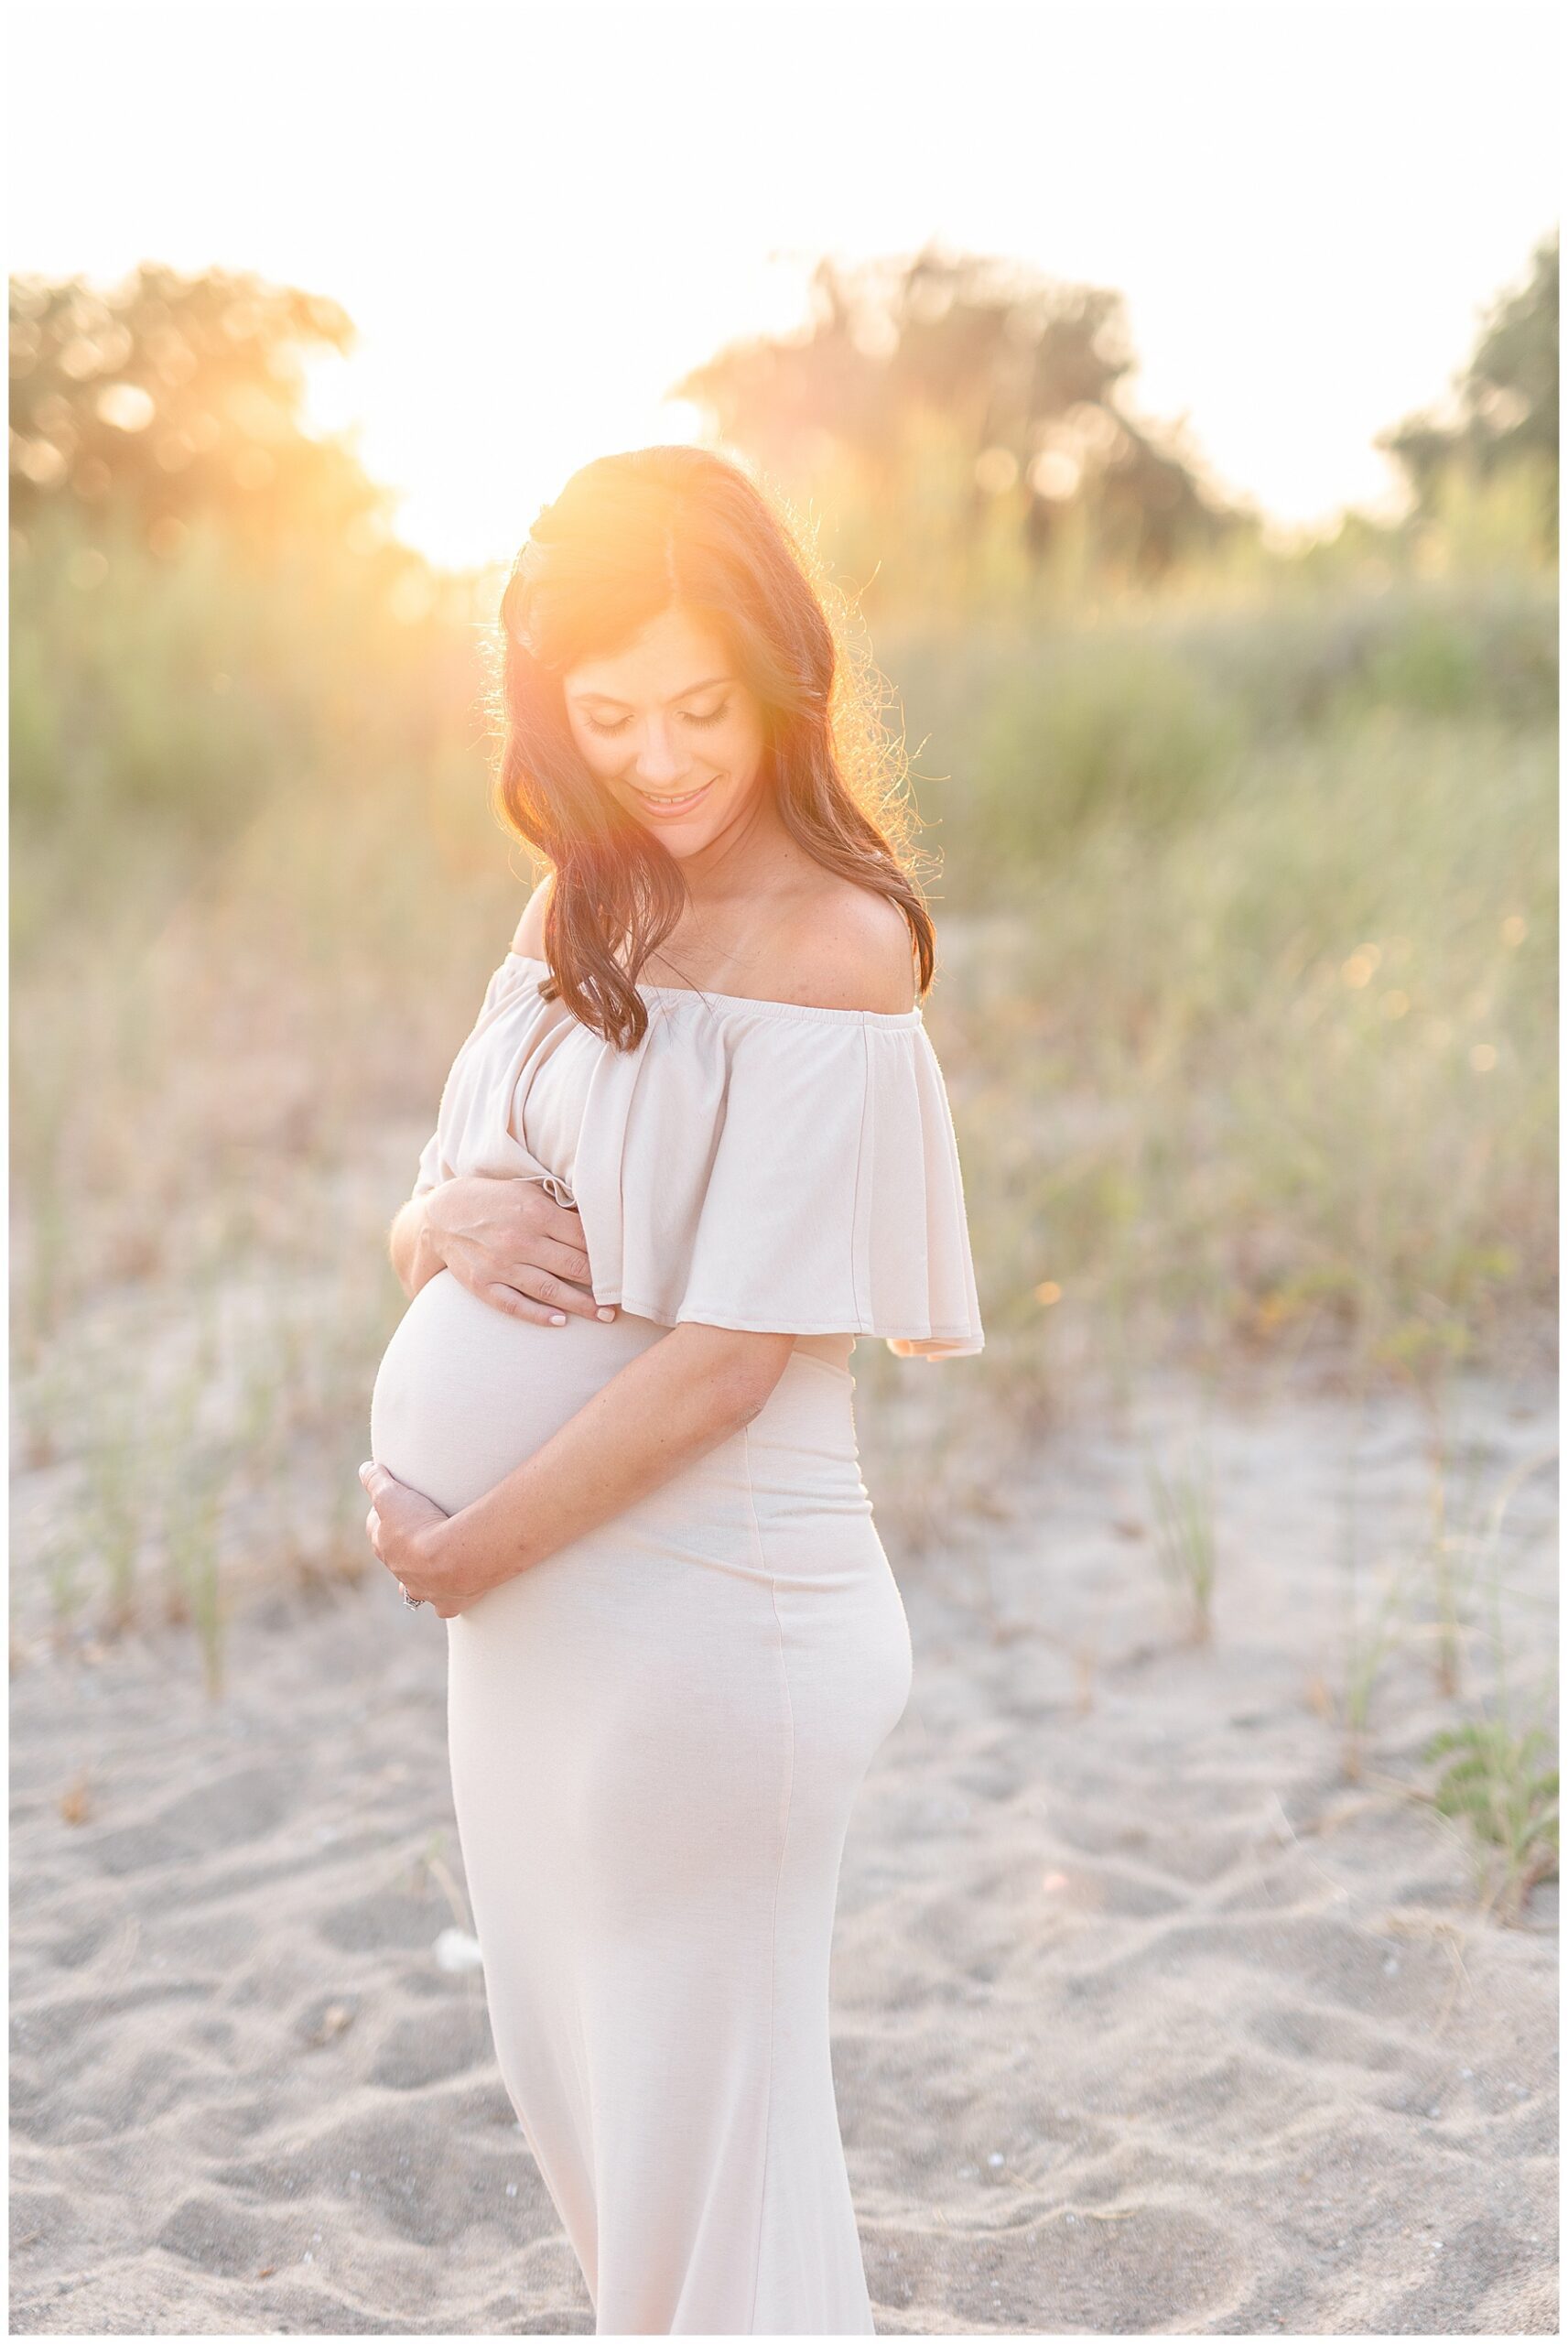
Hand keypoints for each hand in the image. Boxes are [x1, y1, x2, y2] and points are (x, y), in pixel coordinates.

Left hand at [358, 1461, 489, 1617]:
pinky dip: (445, 1600)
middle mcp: (399, 1571)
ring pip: (414, 1586)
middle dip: (401, 1548)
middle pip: (395, 1558)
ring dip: (419, 1577)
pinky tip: (451, 1595)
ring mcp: (422, 1590)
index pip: (377, 1530)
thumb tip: (364, 1469)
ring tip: (432, 1566)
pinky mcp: (447, 1603)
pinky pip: (443, 1605)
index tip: (393, 1508)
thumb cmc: (420, 1525)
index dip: (384, 1518)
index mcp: (385, 1546)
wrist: (452, 1559)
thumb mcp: (391, 1495)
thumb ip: (376, 1481)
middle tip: (417, 1533)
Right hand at [425, 1175, 614, 1326]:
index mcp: (535, 1211)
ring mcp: (500, 1265)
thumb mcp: (525, 1191)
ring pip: (551, 1290)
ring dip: (582, 1306)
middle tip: (623, 1298)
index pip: (584, 1239)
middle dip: (603, 1285)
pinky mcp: (482, 1284)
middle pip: (574, 1266)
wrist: (440, 1214)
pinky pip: (515, 1305)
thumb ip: (558, 1208)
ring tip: (605, 1316)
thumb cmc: (491, 1199)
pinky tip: (561, 1322)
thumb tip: (596, 1224)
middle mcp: (519, 1239)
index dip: (608, 1255)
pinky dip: (539, 1316)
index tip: (625, 1267)